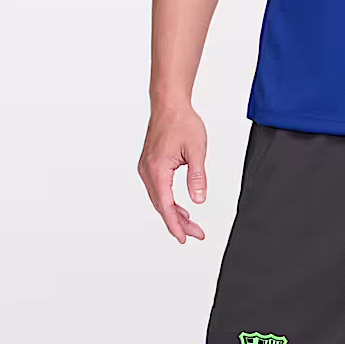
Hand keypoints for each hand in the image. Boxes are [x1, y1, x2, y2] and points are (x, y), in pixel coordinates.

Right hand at [138, 102, 208, 243]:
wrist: (169, 105)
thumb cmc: (182, 122)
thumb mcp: (196, 151)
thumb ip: (197, 177)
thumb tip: (198, 200)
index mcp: (157, 169)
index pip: (166, 206)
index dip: (176, 225)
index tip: (184, 238)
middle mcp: (147, 171)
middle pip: (162, 206)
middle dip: (178, 223)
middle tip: (196, 234)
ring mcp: (146, 168)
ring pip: (159, 199)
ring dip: (174, 213)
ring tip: (191, 224)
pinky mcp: (149, 165)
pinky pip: (157, 190)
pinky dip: (168, 201)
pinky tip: (180, 208)